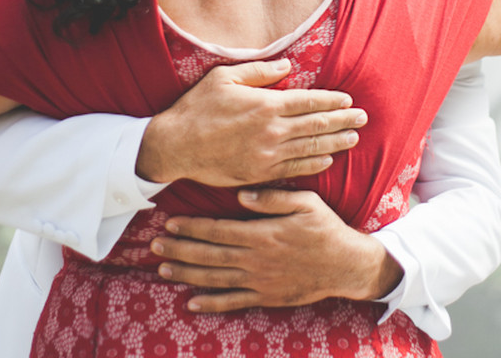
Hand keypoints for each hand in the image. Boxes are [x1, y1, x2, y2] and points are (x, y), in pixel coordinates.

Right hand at [137, 62, 366, 185]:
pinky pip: (295, 170)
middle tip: (363, 118)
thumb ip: (258, 72)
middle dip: (343, 120)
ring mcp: (267, 155)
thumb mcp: (224, 78)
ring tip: (353, 137)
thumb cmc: (197, 108)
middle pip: (317, 126)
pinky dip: (314, 164)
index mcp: (265, 105)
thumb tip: (287, 66)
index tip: (348, 99)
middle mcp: (272, 131)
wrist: (175, 147)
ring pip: (311, 149)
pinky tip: (327, 159)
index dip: (332, 101)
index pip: (309, 102)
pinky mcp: (260, 174)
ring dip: (335, 142)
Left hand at [150, 189, 402, 311]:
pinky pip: (234, 303)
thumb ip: (273, 198)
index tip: (169, 223)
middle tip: (153, 247)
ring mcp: (260, 282)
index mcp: (263, 234)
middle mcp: (256, 260)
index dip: (192, 227)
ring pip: (216, 279)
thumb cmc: (326, 229)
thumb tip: (242, 196)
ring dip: (187, 275)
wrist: (347, 266)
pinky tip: (191, 304)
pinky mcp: (266, 298)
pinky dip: (211, 304)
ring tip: (162, 271)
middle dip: (179, 250)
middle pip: (209, 255)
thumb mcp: (306, 203)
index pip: (219, 230)